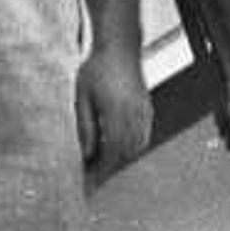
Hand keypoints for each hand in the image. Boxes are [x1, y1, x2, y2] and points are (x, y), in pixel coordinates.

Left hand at [77, 42, 152, 181]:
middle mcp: (134, 115)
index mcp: (116, 113)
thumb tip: (87, 153)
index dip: (102, 171)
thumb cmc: (96, 68)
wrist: (119, 47)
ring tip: (106, 168)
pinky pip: (144, 136)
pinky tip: (122, 151)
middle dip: (112, 170)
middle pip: (126, 154)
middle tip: (97, 180)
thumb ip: (85, 126)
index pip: (111, 153)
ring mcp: (144, 112)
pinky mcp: (148, 108)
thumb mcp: (82, 97)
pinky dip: (133, 148)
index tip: (92, 183)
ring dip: (123, 160)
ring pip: (137, 147)